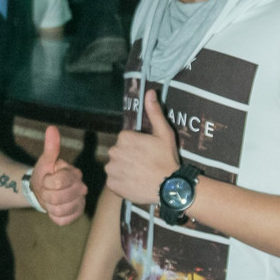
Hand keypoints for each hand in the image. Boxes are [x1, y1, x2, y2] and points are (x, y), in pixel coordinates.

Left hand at [31, 125, 86, 225]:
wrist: (42, 190)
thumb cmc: (45, 174)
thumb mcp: (45, 161)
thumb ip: (51, 147)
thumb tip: (51, 128)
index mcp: (75, 173)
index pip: (58, 182)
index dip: (47, 182)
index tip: (47, 179)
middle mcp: (81, 188)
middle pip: (58, 198)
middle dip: (46, 195)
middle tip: (47, 190)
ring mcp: (80, 202)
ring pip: (59, 210)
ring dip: (49, 206)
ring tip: (50, 199)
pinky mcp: (77, 215)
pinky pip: (62, 220)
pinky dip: (54, 216)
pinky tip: (54, 208)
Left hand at [105, 88, 179, 203]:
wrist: (168, 187)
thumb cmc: (166, 158)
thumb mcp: (164, 133)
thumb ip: (154, 112)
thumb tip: (150, 92)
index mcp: (124, 138)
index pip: (125, 139)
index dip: (136, 145)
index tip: (147, 152)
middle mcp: (114, 152)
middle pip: (119, 152)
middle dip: (128, 157)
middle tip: (144, 164)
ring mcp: (112, 169)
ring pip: (115, 166)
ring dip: (123, 169)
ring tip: (139, 174)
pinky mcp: (112, 185)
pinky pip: (114, 181)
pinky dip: (121, 183)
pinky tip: (134, 183)